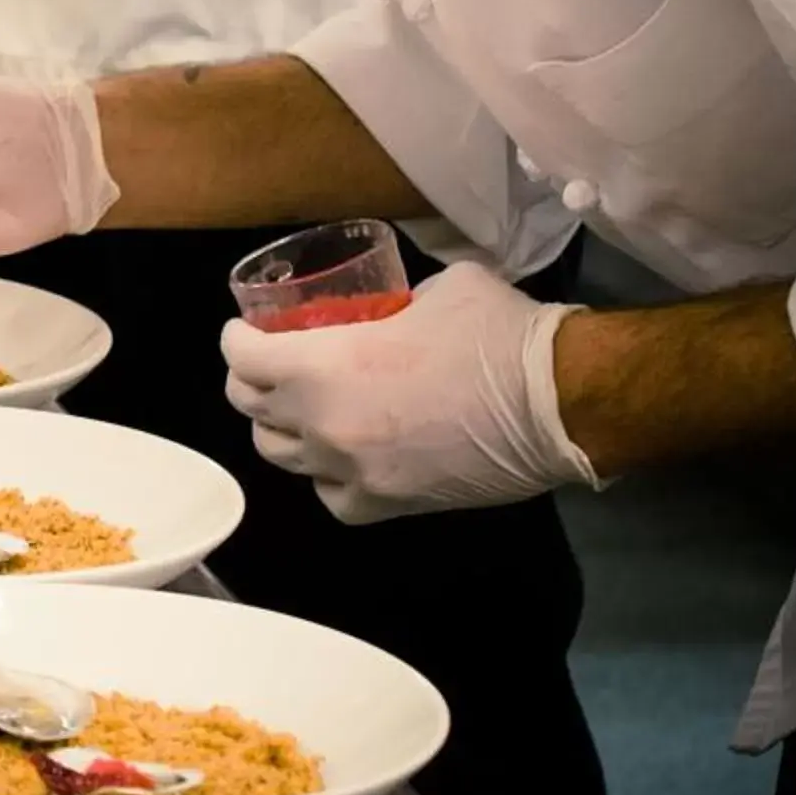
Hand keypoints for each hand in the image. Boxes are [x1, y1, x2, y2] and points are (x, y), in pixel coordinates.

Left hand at [221, 262, 604, 523]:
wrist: (557, 404)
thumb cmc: (496, 334)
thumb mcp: (437, 289)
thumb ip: (396, 300)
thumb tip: (395, 305)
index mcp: (322, 365)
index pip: (243, 357)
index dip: (238, 338)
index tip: (246, 330)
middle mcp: (323, 424)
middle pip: (251, 409)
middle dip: (250, 382)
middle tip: (269, 364)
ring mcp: (353, 471)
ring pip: (283, 458)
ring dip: (283, 429)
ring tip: (301, 410)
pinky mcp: (389, 505)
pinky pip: (332, 498)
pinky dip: (328, 477)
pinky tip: (343, 458)